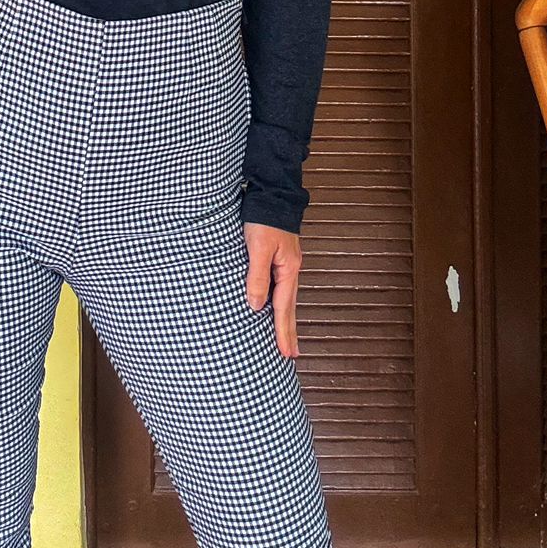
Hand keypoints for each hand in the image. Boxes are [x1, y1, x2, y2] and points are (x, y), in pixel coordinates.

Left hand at [243, 221, 301, 358]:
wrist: (272, 192)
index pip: (284, 308)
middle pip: (289, 307)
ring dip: (284, 319)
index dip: (282, 332)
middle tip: (290, 355)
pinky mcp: (278, 257)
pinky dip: (278, 302)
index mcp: (288, 269)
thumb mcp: (258, 247)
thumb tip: (255, 306)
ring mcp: (286, 263)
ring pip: (285, 298)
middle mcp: (290, 269)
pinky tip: (273, 306)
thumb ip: (257, 276)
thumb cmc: (264, 218)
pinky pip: (279, 287)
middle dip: (289, 331)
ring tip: (285, 337)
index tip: (284, 353)